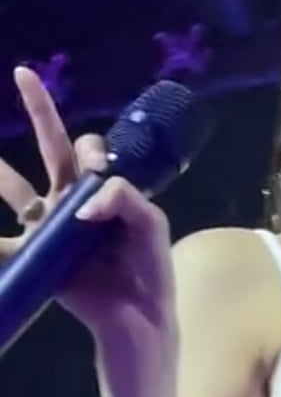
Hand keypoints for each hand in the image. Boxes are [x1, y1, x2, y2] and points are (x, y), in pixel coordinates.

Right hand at [0, 67, 176, 356]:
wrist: (137, 322)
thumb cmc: (149, 272)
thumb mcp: (150, 229)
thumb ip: (125, 200)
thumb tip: (84, 202)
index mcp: (104, 191)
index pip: (90, 151)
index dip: (91, 153)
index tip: (95, 182)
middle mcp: (74, 202)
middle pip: (53, 148)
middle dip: (40, 110)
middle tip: (23, 74)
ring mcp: (51, 228)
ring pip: (17, 191)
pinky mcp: (36, 257)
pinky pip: (5, 244)